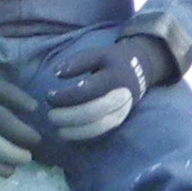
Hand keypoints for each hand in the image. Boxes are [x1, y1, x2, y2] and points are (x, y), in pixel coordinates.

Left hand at [39, 23, 177, 142]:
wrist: (141, 70)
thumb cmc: (114, 61)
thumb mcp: (99, 53)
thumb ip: (78, 61)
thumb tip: (57, 74)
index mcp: (113, 78)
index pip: (86, 91)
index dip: (65, 96)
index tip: (49, 96)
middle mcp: (120, 97)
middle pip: (92, 112)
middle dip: (68, 116)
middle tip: (50, 115)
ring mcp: (122, 112)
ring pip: (98, 127)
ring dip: (75, 131)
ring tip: (57, 129)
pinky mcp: (120, 122)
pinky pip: (102, 134)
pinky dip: (84, 137)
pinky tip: (69, 134)